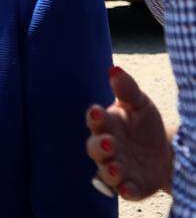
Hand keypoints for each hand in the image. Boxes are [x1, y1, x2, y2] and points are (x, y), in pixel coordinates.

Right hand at [85, 66, 172, 198]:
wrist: (166, 153)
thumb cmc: (145, 126)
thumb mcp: (140, 105)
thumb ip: (127, 89)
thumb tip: (114, 69)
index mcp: (106, 126)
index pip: (95, 121)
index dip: (94, 117)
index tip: (97, 110)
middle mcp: (107, 148)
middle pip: (95, 149)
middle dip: (99, 146)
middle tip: (108, 142)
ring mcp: (118, 168)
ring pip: (106, 172)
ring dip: (109, 170)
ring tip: (116, 167)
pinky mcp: (132, 186)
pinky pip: (124, 190)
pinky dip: (124, 190)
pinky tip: (126, 188)